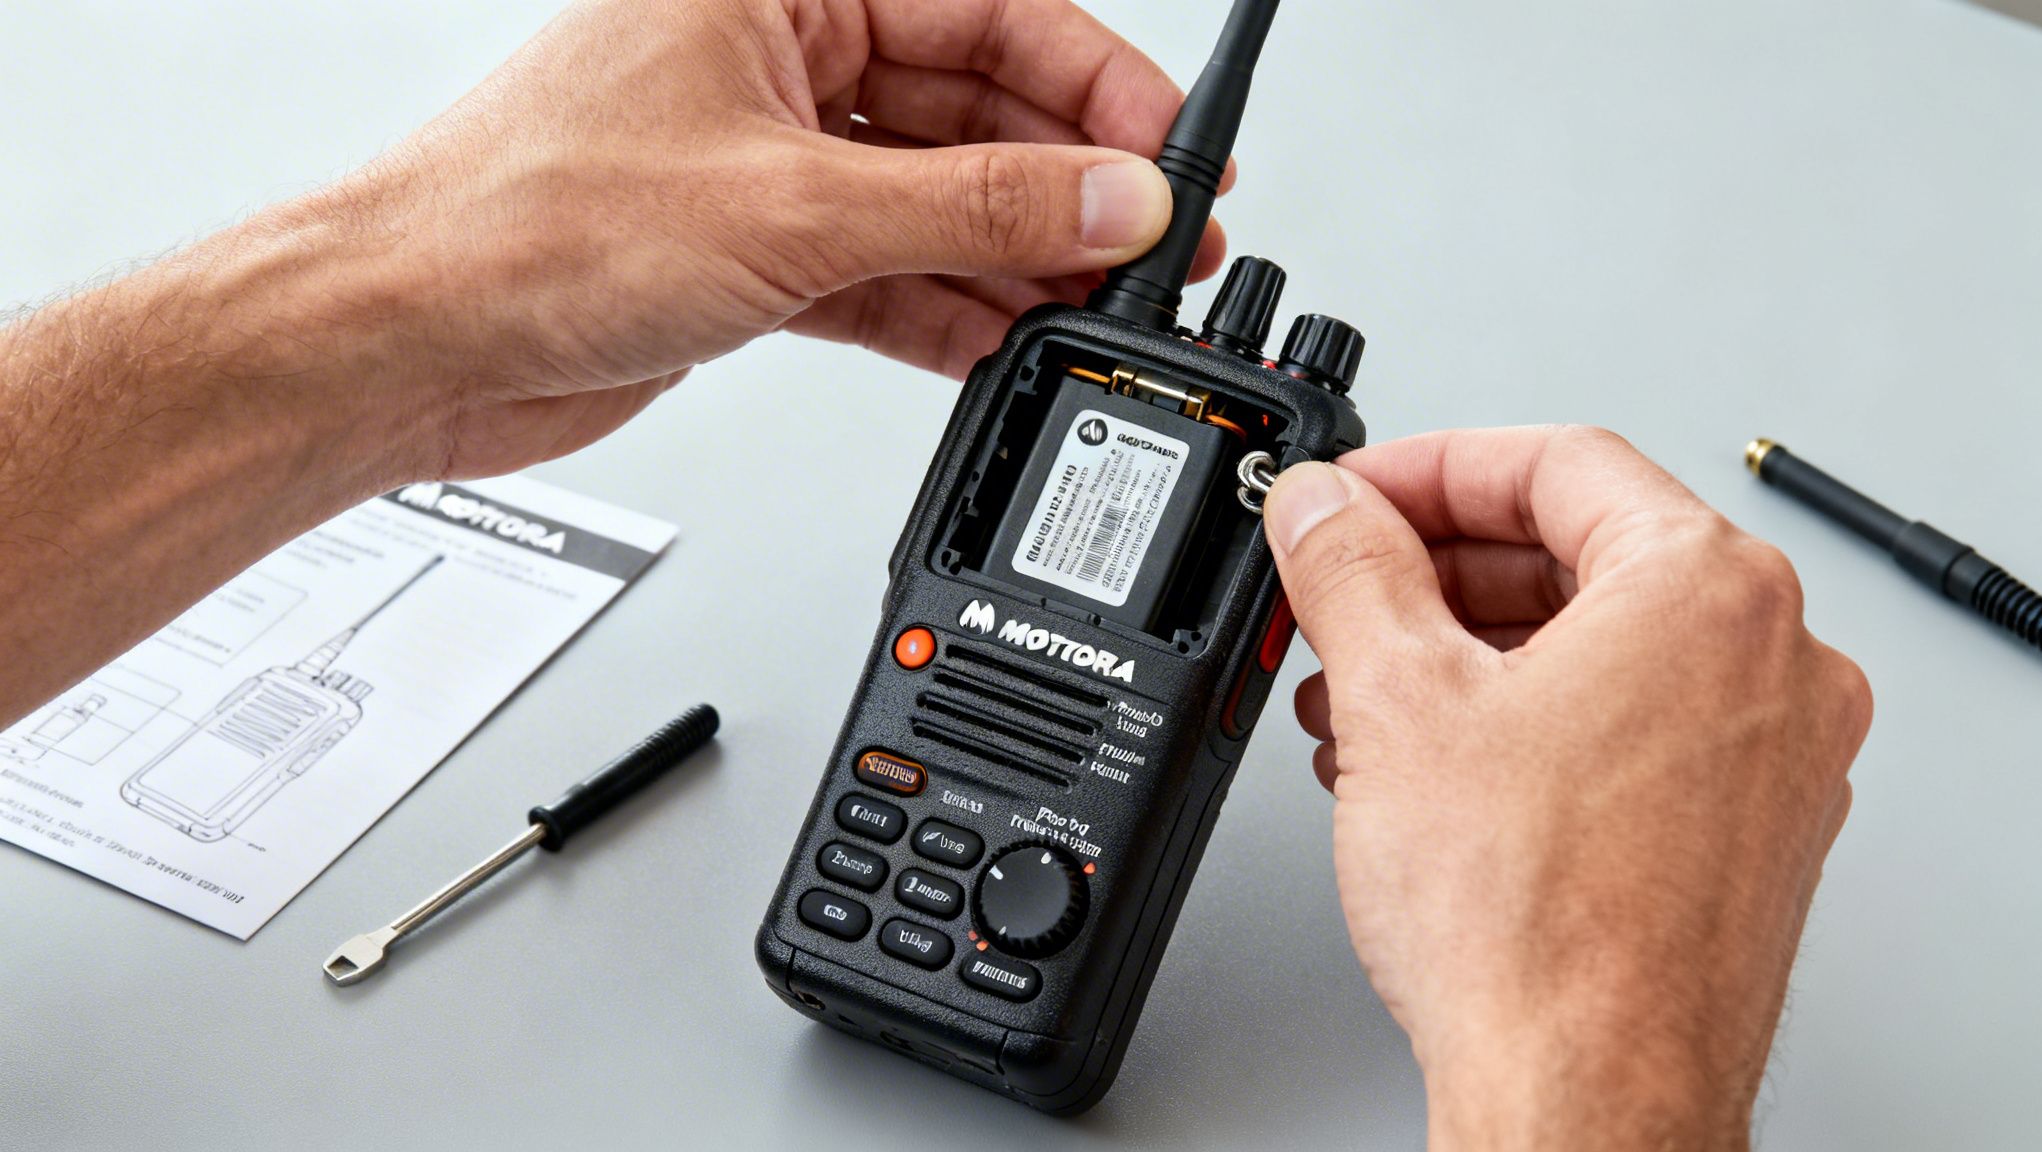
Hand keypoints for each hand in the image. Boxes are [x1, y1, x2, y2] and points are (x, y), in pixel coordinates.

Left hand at [0, 0, 1221, 723]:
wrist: (412, 345)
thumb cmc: (526, 226)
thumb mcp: (795, 206)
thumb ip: (974, 208)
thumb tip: (1110, 196)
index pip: (985, 9)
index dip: (1094, 82)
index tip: (1170, 150)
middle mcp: (777, 60)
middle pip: (969, 108)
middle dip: (1064, 183)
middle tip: (1150, 245)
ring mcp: (768, 161)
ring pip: (932, 198)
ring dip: (1013, 259)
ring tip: (1093, 307)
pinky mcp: (755, 254)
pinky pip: (885, 270)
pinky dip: (945, 311)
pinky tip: (1005, 342)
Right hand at [1262, 427, 1871, 1148]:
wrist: (1586, 1101)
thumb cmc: (1534, 929)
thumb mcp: (1399, 701)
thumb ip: (1349, 569)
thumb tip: (1320, 507)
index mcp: (1711, 593)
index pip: (1558, 463)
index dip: (1427, 467)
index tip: (1354, 496)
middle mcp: (1772, 663)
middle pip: (1580, 555)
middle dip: (1436, 574)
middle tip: (1343, 591)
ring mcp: (1769, 756)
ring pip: (1599, 649)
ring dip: (1467, 656)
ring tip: (1361, 695)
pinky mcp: (1743, 834)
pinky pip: (1626, 730)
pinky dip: (1524, 725)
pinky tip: (1428, 767)